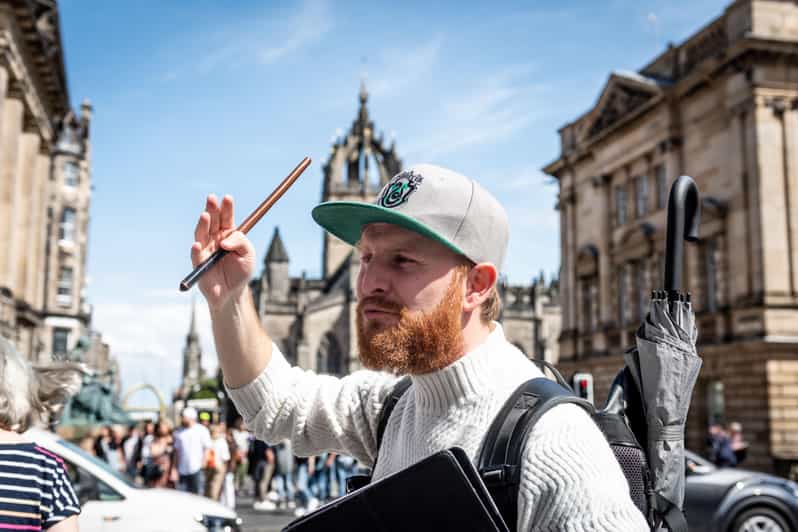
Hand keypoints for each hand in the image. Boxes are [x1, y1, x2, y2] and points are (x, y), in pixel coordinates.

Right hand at [191, 194, 255, 309]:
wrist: (233, 293)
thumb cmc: (241, 272)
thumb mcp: (248, 254)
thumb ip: (241, 242)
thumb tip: (225, 241)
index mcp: (227, 235)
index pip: (226, 218)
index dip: (226, 208)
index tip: (227, 198)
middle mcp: (214, 240)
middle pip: (212, 222)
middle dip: (212, 210)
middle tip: (212, 199)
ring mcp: (205, 251)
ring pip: (201, 235)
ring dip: (202, 225)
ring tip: (205, 215)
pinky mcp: (198, 265)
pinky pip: (196, 256)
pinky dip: (196, 250)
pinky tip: (197, 244)